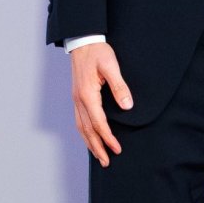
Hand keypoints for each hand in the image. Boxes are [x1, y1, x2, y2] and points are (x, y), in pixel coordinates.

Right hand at [69, 42, 132, 165]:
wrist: (82, 41)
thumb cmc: (97, 52)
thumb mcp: (111, 66)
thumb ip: (119, 86)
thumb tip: (127, 105)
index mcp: (87, 95)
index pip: (99, 123)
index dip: (108, 138)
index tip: (117, 148)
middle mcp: (79, 100)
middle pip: (87, 130)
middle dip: (97, 147)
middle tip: (107, 162)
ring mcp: (76, 99)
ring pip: (81, 127)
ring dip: (89, 143)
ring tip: (99, 156)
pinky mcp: (77, 97)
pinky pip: (79, 120)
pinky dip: (85, 133)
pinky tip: (90, 138)